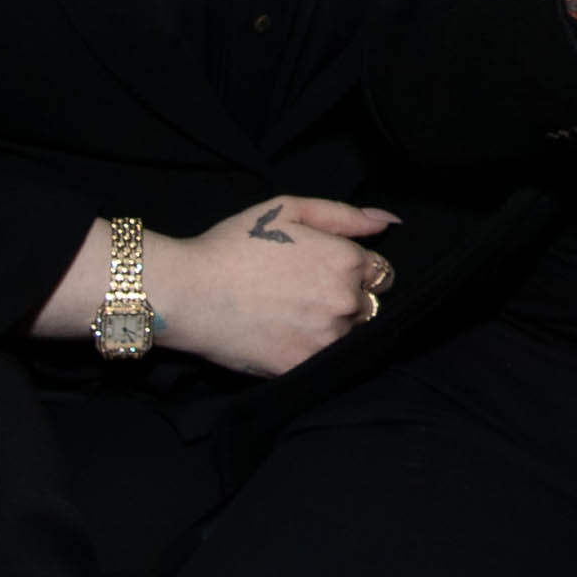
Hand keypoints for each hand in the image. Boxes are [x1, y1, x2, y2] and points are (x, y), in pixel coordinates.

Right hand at [141, 197, 398, 377]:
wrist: (187, 292)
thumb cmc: (234, 245)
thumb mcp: (289, 210)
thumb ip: (345, 216)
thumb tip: (388, 222)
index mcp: (347, 261)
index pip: (381, 273)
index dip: (356, 271)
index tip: (325, 272)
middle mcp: (345, 301)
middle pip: (368, 306)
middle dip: (346, 299)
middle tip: (303, 294)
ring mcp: (326, 338)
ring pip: (350, 336)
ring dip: (332, 328)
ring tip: (292, 316)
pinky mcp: (304, 366)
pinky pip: (326, 362)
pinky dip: (311, 350)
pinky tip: (284, 336)